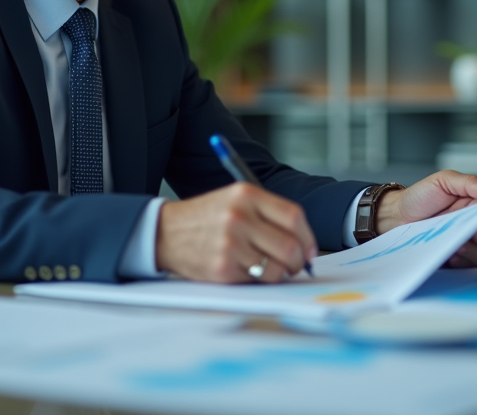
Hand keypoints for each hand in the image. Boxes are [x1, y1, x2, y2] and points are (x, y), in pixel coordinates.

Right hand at [155, 183, 317, 283]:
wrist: (167, 232)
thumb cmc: (207, 217)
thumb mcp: (234, 199)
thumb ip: (268, 214)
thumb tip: (304, 243)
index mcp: (246, 194)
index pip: (293, 216)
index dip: (307, 237)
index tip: (309, 249)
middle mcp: (239, 217)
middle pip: (289, 246)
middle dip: (299, 261)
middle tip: (296, 265)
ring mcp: (230, 244)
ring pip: (276, 269)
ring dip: (280, 274)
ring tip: (272, 269)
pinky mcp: (222, 268)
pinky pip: (255, 281)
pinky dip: (258, 280)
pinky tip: (247, 271)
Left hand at [374, 171, 476, 268]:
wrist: (397, 215)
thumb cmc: (422, 197)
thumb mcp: (444, 181)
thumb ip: (470, 183)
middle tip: (476, 231)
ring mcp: (469, 245)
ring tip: (460, 243)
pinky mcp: (458, 260)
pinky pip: (470, 266)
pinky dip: (464, 260)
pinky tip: (452, 253)